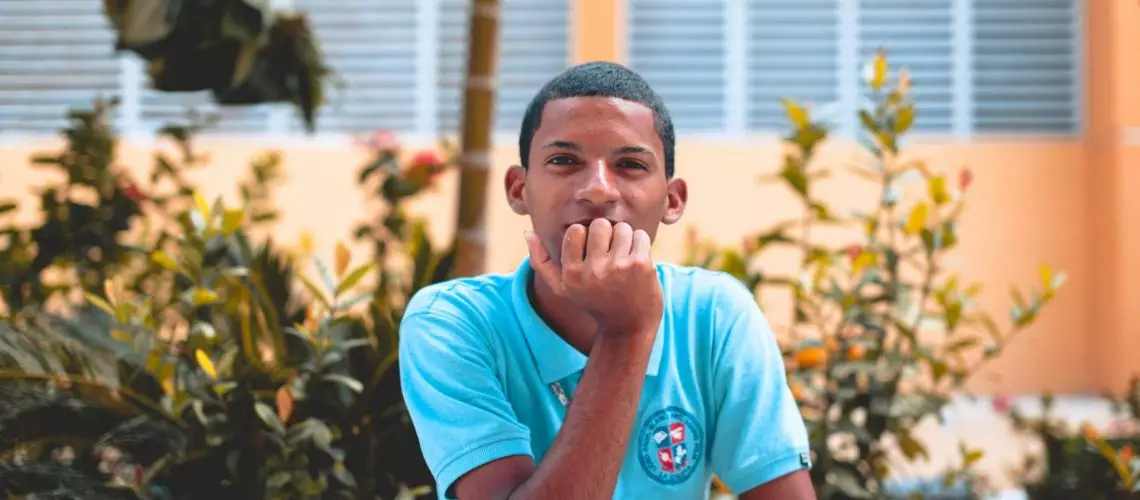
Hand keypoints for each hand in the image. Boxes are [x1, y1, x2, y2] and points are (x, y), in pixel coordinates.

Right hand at [525, 218, 662, 334]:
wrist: (628, 326)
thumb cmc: (593, 303)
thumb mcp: (562, 288)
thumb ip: (541, 261)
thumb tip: (528, 232)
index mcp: (572, 275)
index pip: (575, 231)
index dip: (586, 237)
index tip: (592, 253)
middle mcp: (593, 271)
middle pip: (599, 225)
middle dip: (606, 235)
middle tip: (610, 254)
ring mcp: (618, 267)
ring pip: (621, 228)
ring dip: (624, 238)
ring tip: (623, 257)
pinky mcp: (640, 265)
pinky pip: (640, 236)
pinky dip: (640, 244)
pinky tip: (637, 261)